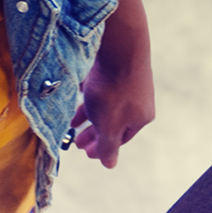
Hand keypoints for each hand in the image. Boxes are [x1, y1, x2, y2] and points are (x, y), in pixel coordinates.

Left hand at [70, 0, 153, 168]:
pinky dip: (88, 96)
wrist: (119, 47)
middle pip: (113, 122)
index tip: (86, 153)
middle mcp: (138, 99)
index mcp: (141, 117)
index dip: (103, 148)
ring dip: (88, 116)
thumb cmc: (114, 91)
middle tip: (76, 142)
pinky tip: (75, 97)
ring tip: (70, 123)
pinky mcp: (116, 66)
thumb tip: (110, 165)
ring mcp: (128, 81)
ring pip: (105, 104)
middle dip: (94, 133)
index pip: (121, 139)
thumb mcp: (109, 126)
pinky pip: (100, 87)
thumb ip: (108, 146)